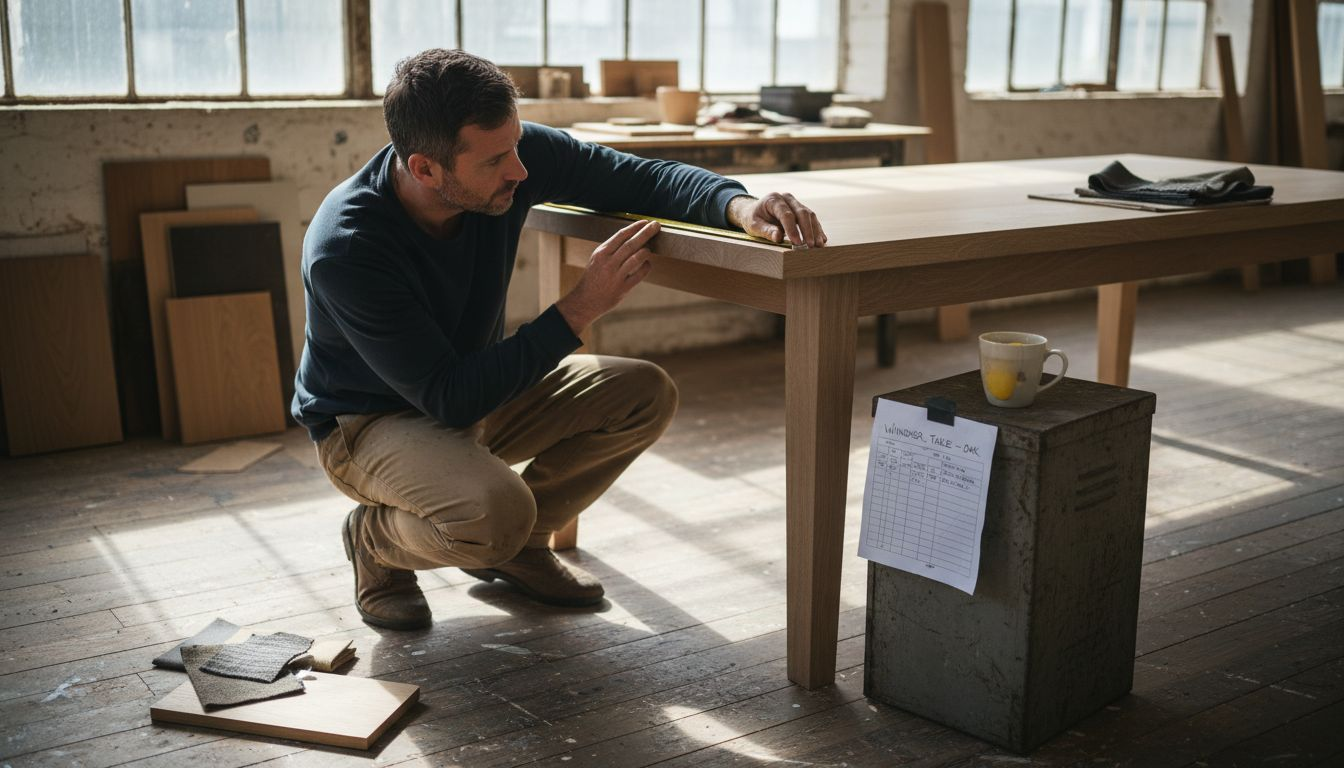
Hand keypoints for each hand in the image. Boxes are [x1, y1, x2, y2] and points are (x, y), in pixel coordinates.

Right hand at [555, 219, 658, 333]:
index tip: (645, 222)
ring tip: (651, 248)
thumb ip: (611, 249)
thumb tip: (631, 237)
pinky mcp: (622, 289)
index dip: (634, 227)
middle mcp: (608, 263)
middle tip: (656, 226)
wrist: (585, 300)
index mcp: (601, 253)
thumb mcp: (597, 260)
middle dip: (645, 233)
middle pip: (630, 244)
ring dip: (646, 251)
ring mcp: (616, 276)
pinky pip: (639, 275)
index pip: (621, 235)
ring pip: (635, 258)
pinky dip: (646, 267)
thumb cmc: (593, 278)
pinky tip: (648, 264)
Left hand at [726, 192, 826, 246]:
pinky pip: (811, 219)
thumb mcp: (754, 226)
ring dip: (815, 231)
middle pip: (802, 213)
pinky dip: (816, 229)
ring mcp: (795, 203)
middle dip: (808, 230)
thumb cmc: (753, 218)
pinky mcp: (801, 210)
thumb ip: (766, 231)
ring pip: (810, 215)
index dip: (793, 229)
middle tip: (811, 246)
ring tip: (819, 245)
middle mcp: (787, 198)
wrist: (754, 211)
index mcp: (774, 199)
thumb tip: (778, 238)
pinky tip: (822, 239)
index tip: (797, 243)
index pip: (786, 214)